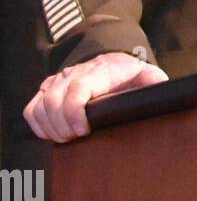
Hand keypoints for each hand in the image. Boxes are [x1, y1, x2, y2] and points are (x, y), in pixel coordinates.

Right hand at [23, 52, 168, 142]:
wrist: (113, 62)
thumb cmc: (130, 74)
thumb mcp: (147, 76)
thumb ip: (153, 83)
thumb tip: (161, 92)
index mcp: (99, 72)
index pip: (78, 88)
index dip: (74, 111)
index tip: (83, 131)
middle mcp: (74, 74)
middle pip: (54, 99)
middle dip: (61, 125)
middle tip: (75, 139)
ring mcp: (58, 81)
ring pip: (41, 105)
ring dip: (49, 127)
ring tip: (66, 138)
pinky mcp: (48, 90)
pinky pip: (32, 108)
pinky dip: (37, 123)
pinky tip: (50, 134)